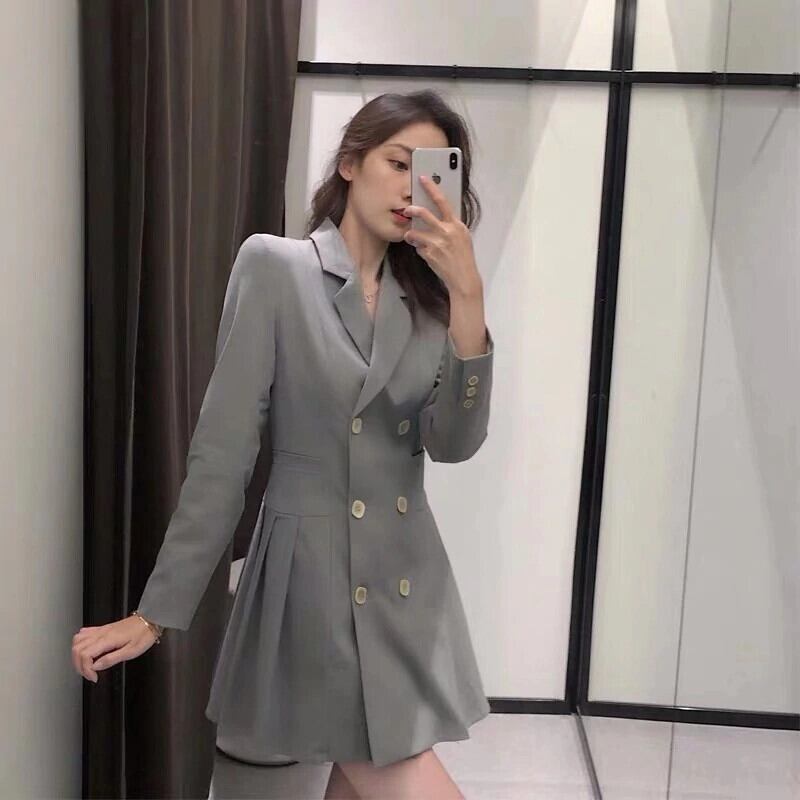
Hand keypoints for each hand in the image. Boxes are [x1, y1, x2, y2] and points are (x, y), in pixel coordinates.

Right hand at [71, 615, 158, 682]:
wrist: (149, 620)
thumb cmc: (143, 635)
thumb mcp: (131, 651)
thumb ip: (111, 659)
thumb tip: (96, 667)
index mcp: (107, 640)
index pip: (85, 655)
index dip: (86, 670)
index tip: (94, 677)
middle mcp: (101, 633)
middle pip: (77, 649)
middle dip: (79, 665)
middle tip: (89, 674)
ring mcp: (101, 630)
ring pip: (77, 640)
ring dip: (77, 655)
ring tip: (86, 665)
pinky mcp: (103, 628)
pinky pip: (84, 633)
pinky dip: (79, 643)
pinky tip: (85, 650)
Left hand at [401, 175, 482, 297]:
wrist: (463, 278)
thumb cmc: (463, 258)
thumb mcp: (463, 237)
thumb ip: (451, 226)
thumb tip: (439, 216)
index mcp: (456, 225)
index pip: (442, 201)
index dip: (431, 188)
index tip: (423, 179)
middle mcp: (446, 232)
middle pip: (424, 213)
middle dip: (412, 209)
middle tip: (407, 209)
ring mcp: (437, 243)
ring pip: (415, 232)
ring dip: (410, 234)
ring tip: (411, 237)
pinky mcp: (429, 254)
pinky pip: (418, 247)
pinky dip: (418, 249)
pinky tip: (425, 253)